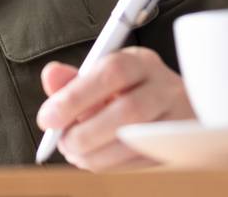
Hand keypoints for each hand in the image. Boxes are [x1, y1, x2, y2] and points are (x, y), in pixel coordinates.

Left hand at [37, 46, 194, 170]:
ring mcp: (178, 119)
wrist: (180, 106)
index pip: (111, 72)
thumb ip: (74, 79)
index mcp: (141, 62)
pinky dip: (112, 165)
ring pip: (137, 140)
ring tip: (74, 153)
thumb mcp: (104, 75)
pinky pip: (143, 161)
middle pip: (128, 111)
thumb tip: (50, 76)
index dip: (75, 97)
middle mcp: (165, 87)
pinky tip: (94, 160)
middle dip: (86, 132)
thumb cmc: (131, 89)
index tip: (48, 119)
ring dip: (96, 154)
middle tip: (63, 142)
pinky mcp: (179, 148)